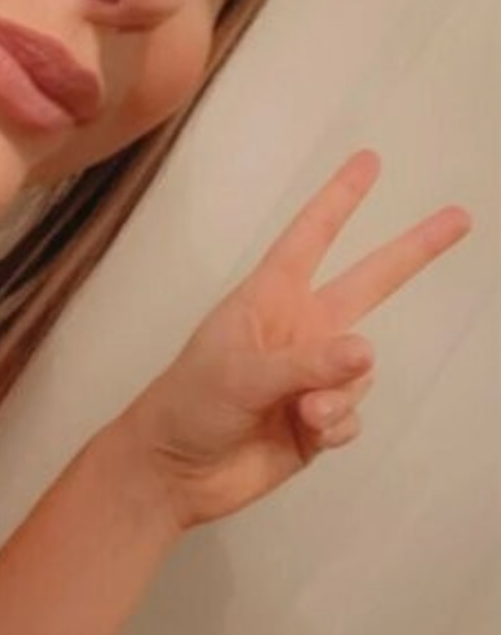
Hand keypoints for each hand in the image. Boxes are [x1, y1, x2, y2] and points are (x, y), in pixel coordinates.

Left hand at [114, 150, 472, 533]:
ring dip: (336, 393)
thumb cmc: (190, 404)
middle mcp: (299, 329)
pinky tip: (305, 435)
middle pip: (369, 282)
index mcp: (269, 298)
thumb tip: (368, 352)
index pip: (312, 237)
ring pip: (361, 369)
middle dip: (413, 250)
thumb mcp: (240, 373)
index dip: (340, 198)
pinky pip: (352, 415)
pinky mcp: (320, 421)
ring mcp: (312, 375)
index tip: (369, 161)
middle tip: (460, 217)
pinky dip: (335, 427)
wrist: (175, 472)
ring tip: (298, 414)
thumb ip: (306, 363)